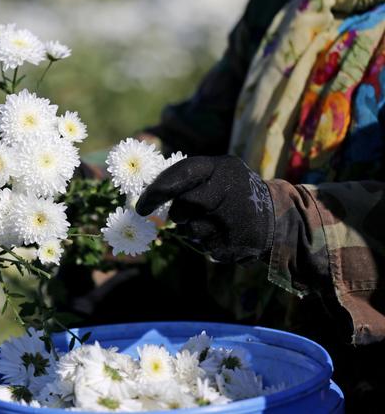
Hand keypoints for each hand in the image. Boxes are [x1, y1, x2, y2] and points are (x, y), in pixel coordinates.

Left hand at [135, 156, 273, 263]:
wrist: (276, 216)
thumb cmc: (233, 189)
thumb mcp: (217, 171)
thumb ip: (185, 177)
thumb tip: (147, 194)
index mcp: (223, 168)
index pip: (181, 175)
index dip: (157, 191)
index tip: (140, 207)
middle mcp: (230, 191)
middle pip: (183, 208)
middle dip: (180, 213)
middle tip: (188, 213)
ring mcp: (234, 221)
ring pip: (192, 231)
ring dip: (194, 229)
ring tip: (214, 221)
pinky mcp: (236, 246)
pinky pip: (204, 248)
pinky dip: (207, 243)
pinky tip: (223, 234)